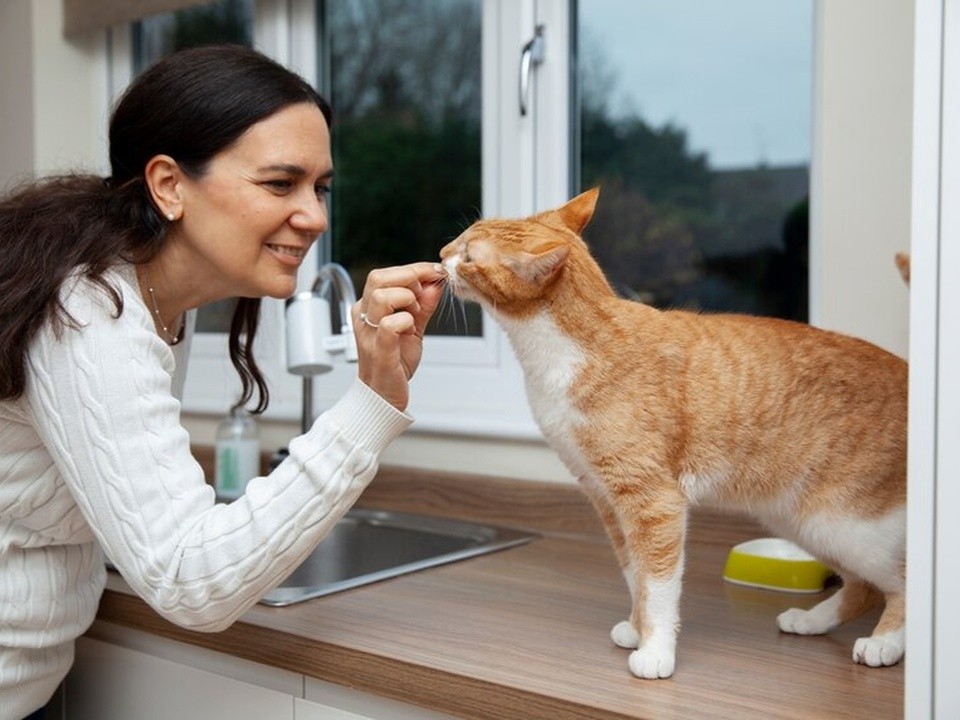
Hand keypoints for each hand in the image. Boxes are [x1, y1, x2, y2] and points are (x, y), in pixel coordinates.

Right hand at [352, 262, 445, 410]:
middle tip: (424, 294)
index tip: (435, 271)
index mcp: (368, 307)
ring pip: (382, 296)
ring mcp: (369, 333)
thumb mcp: (413, 327)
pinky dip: (406, 321)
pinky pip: (390, 325)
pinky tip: (411, 329)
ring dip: (407, 299)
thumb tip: (435, 283)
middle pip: (378, 278)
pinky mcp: (379, 349)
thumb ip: (424, 305)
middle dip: (410, 278)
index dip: (413, 269)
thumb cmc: (394, 362)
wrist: (383, 395)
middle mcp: (364, 316)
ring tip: (415, 315)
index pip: (384, 274)